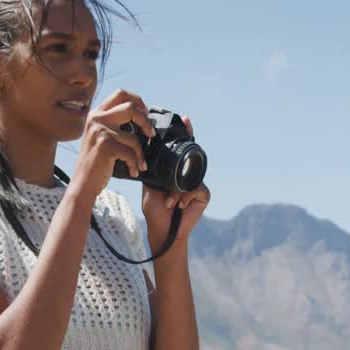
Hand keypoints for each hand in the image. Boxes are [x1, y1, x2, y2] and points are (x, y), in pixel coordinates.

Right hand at [68, 88, 155, 200]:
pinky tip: (133, 171)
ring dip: (141, 154)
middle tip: (150, 133)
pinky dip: (135, 164)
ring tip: (140, 164)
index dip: (137, 100)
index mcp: (96, 114)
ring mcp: (101, 131)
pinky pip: (130, 153)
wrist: (83, 182)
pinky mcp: (106, 145)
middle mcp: (97, 119)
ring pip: (134, 137)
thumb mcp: (100, 136)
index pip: (120, 94)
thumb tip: (142, 117)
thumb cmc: (95, 162)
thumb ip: (113, 124)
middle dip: (145, 120)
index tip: (145, 112)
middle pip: (130, 107)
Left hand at [142, 114, 209, 250]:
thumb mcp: (150, 184)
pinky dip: (184, 197)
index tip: (186, 119)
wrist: (162, 229)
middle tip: (180, 156)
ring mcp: (197, 183)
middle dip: (187, 155)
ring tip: (169, 202)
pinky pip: (195, 188)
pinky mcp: (204, 194)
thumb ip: (152, 168)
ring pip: (190, 176)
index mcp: (174, 170)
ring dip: (177, 191)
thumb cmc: (155, 208)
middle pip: (191, 159)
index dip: (185, 134)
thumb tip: (146, 150)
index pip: (180, 150)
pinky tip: (178, 206)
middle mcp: (188, 174)